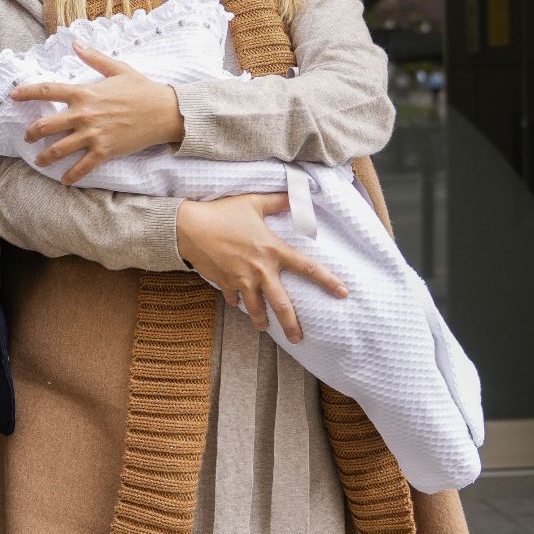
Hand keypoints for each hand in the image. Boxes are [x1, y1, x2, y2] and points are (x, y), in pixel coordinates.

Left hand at [11, 41, 184, 184]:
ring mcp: (93, 134)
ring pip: (59, 149)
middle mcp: (83, 114)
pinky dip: (71, 176)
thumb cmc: (141, 88)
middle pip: (46, 125)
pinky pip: (82, 166)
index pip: (47, 90)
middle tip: (27, 136)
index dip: (27, 93)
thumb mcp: (117, 68)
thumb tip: (75, 42)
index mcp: (84, 92)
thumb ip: (93, 57)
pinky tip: (64, 181)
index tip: (13, 96)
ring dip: (45, 157)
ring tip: (39, 161)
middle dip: (32, 132)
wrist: (163, 111)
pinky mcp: (105, 150)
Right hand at [175, 194, 346, 344]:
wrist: (190, 227)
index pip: (307, 268)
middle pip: (282, 305)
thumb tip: (296, 194)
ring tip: (266, 329)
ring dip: (262, 321)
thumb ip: (278, 200)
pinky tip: (239, 303)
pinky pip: (235, 299)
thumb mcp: (253, 202)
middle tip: (299, 339)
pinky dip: (238, 302)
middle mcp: (261, 270)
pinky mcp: (225, 284)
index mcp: (273, 250)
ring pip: (256, 309)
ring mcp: (242, 280)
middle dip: (291, 325)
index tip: (343, 293)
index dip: (328, 281)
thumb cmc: (222, 212)